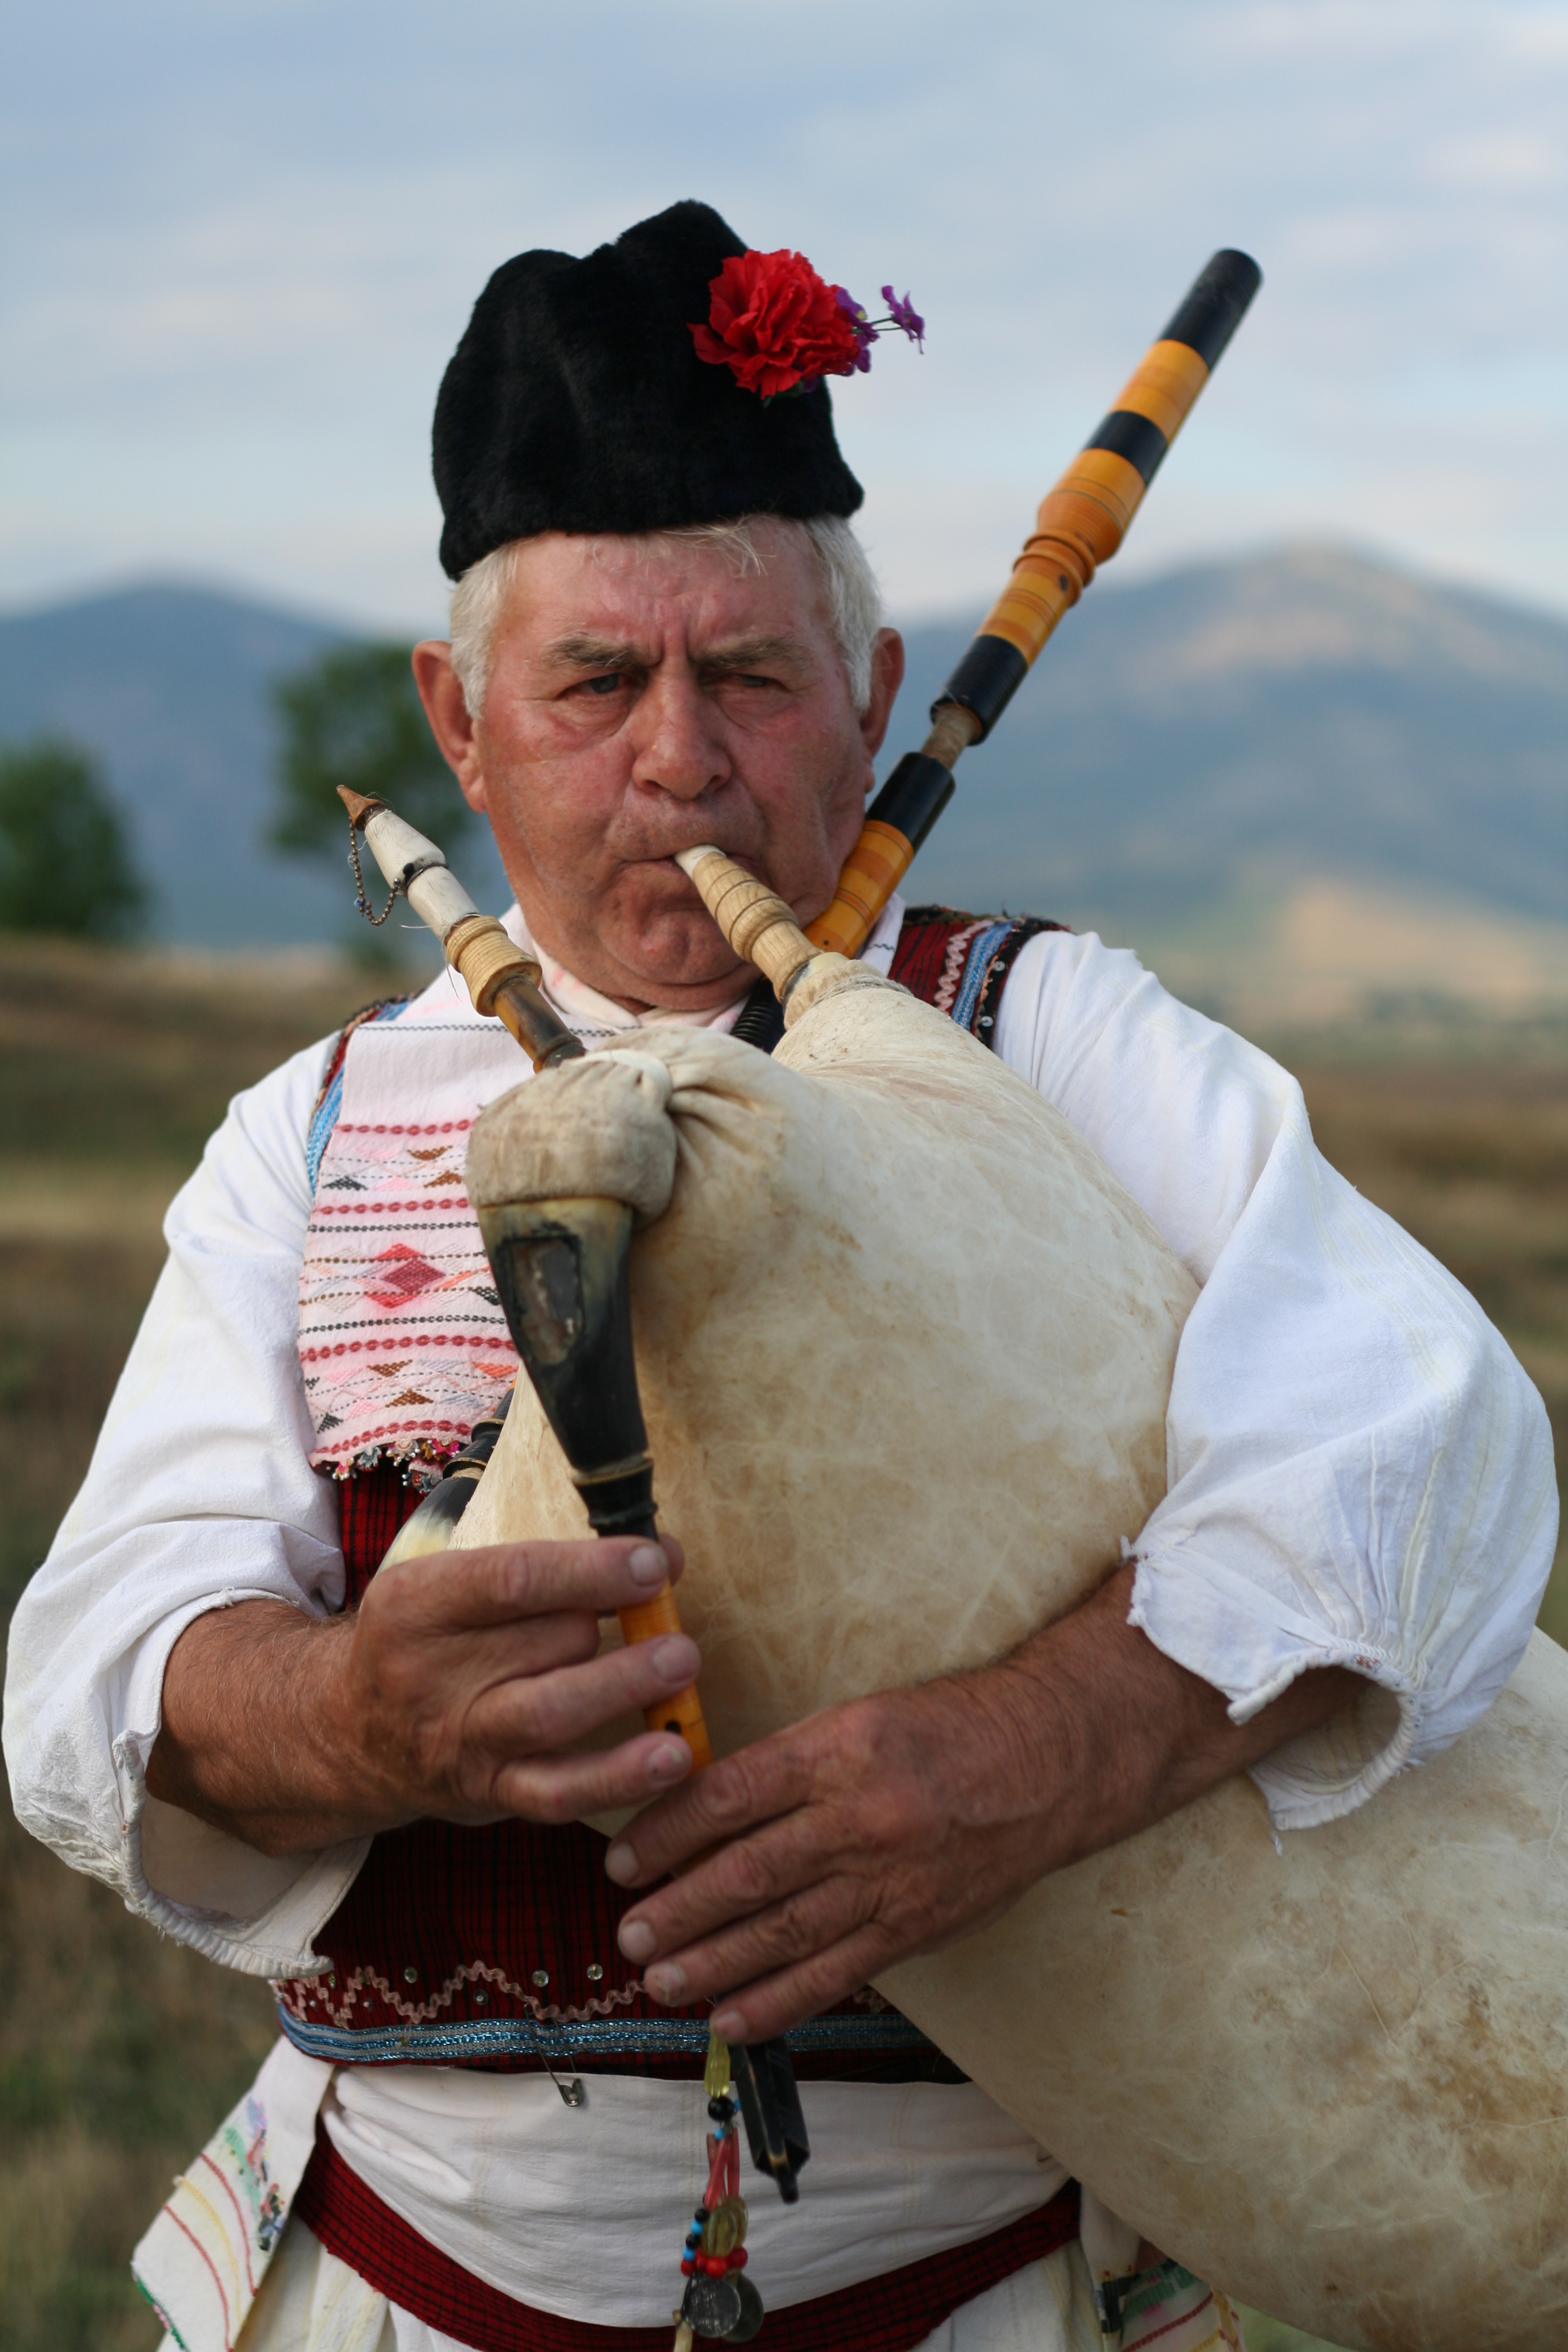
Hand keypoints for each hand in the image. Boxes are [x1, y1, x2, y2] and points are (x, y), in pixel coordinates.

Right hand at [147, 1537, 701, 1854]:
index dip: (591, 1570)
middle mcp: (430, 1673)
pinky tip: (672, 1756)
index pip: (512, 1580)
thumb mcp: (449, 1583)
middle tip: (671, 1620)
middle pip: (543, 1643)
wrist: (347, 1733)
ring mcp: (458, 1740)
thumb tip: (658, 1555)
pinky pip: (558, 1793)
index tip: (654, 1561)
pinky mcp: (486, 1794)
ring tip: (680, 1665)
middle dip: (617, 1627)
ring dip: (624, 1689)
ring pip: (550, 1716)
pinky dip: (620, 1778)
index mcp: (417, 1602)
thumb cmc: (427, 1640)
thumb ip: (542, 1567)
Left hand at [604, 1563, 1361, 2040]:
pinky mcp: (916, 1925)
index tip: (622, 1855)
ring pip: (781, 1931)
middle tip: (626, 1930)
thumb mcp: (861, 1718)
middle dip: (675, 1907)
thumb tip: (703, 1805)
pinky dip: (777, 2000)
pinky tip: (729, 2016)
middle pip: (745, 1872)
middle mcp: (860, 1816)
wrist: (1053, 1757)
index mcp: (838, 1748)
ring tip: (656, 1978)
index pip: (727, 1795)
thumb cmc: (948, 1727)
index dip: (666, 1831)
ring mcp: (890, 1879)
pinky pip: (835, 1973)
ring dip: (710, 1960)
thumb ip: (788, 1763)